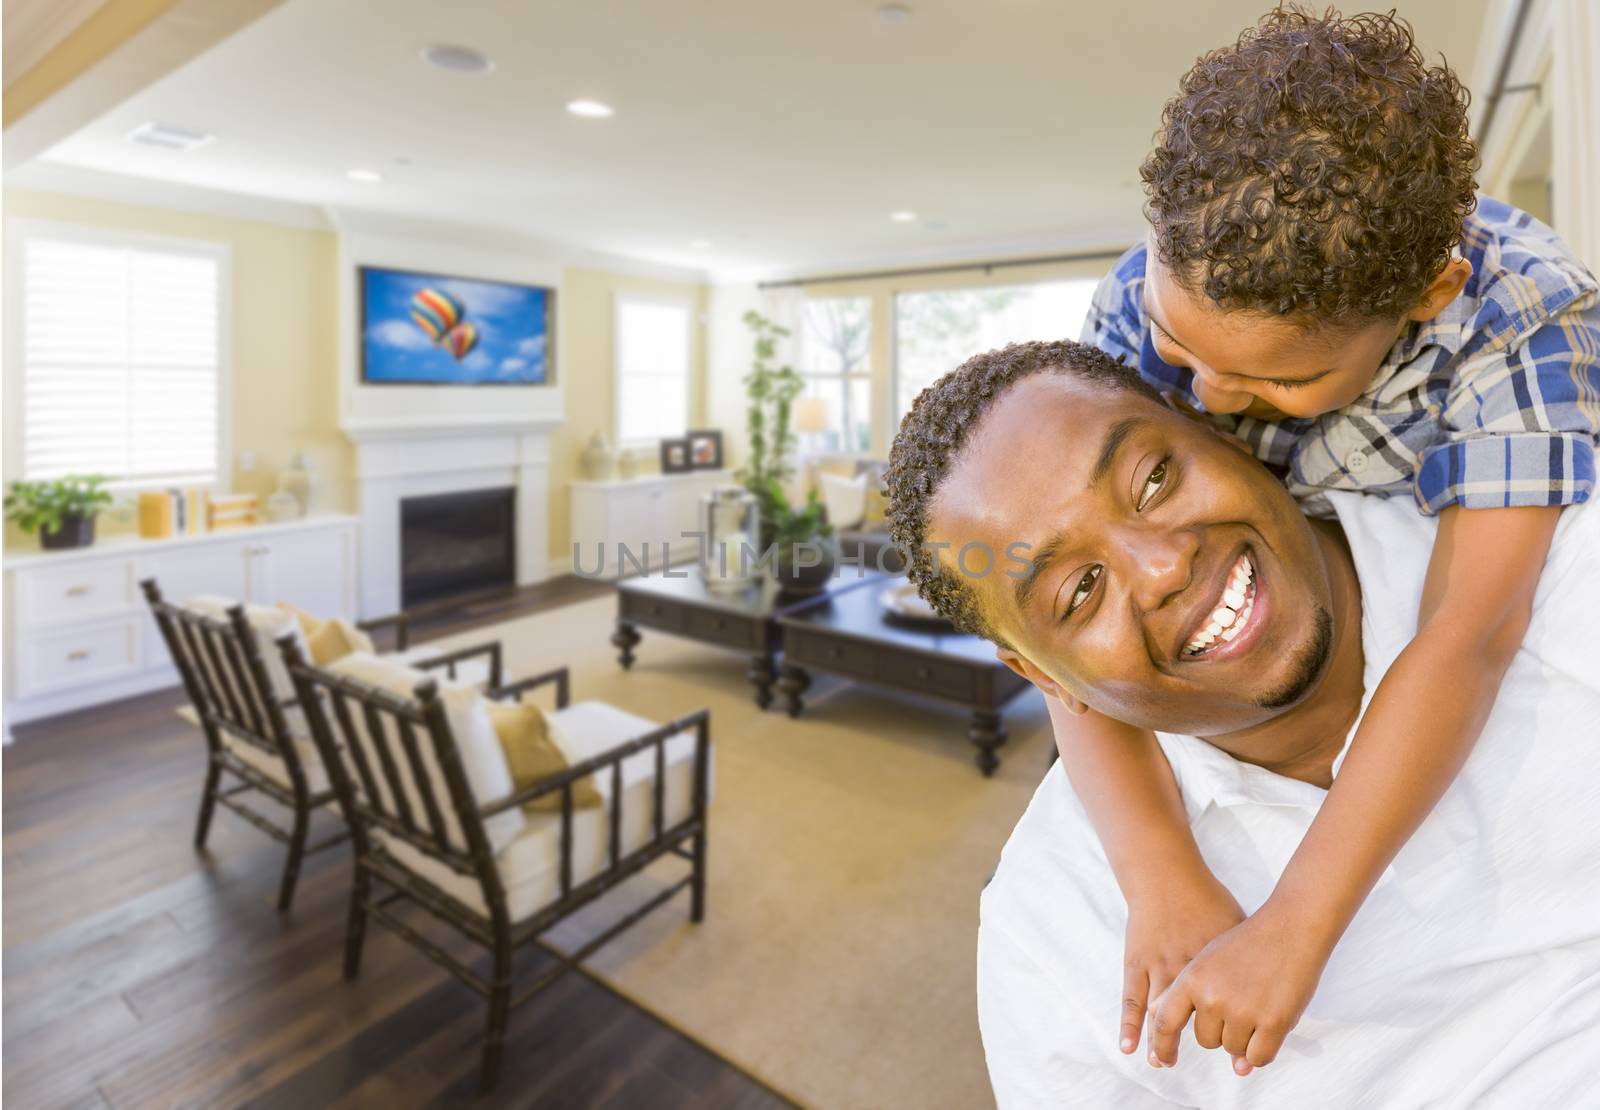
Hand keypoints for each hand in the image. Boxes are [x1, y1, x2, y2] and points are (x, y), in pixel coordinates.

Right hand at [1119, 874, 1243, 1058]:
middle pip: (1197, 1018)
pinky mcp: (1136, 962)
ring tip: (1164, 1062)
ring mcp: (1159, 967)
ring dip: (1162, 1042)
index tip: (1241, 1057)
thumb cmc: (1207, 899)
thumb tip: (1269, 977)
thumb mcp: (1237, 926)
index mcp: (1218, 964)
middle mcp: (1188, 970)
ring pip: (1162, 1016)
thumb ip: (1248, 956)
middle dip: (1203, 1044)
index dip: (1238, 1038)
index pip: (1232, 1010)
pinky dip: (1130, 1024)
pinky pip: (1132, 999)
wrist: (1168, 876)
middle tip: (1214, 1061)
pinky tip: (1129, 1046)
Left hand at [1148, 902, 1328, 1075]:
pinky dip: (1262, 1051)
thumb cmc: (1249, 943)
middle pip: (1206, 1041)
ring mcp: (1242, 1010)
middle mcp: (1212, 997)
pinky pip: (1258, 1057)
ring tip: (1258, 1004)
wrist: (1290, 927)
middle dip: (1221, 1031)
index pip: (1165, 1021)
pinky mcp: (1272, 1022)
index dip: (1163, 1046)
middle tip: (1240, 1004)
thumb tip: (1170, 1027)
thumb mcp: (1207, 960)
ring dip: (1245, 1038)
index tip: (1165, 1061)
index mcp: (1192, 979)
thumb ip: (1190, 996)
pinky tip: (1269, 1028)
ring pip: (1233, 1050)